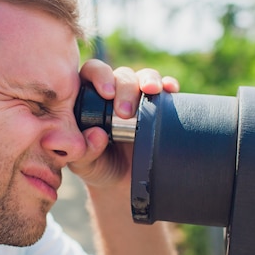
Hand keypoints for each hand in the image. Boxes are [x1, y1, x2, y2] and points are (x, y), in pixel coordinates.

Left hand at [68, 59, 178, 187]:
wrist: (124, 182)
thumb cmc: (99, 167)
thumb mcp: (84, 165)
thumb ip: (84, 152)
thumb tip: (98, 134)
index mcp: (89, 98)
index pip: (92, 72)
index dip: (99, 75)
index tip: (107, 93)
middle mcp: (115, 92)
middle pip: (121, 75)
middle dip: (125, 88)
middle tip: (126, 113)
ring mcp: (138, 98)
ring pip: (144, 76)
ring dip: (149, 79)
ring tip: (152, 91)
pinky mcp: (159, 106)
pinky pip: (166, 88)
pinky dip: (169, 85)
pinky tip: (170, 89)